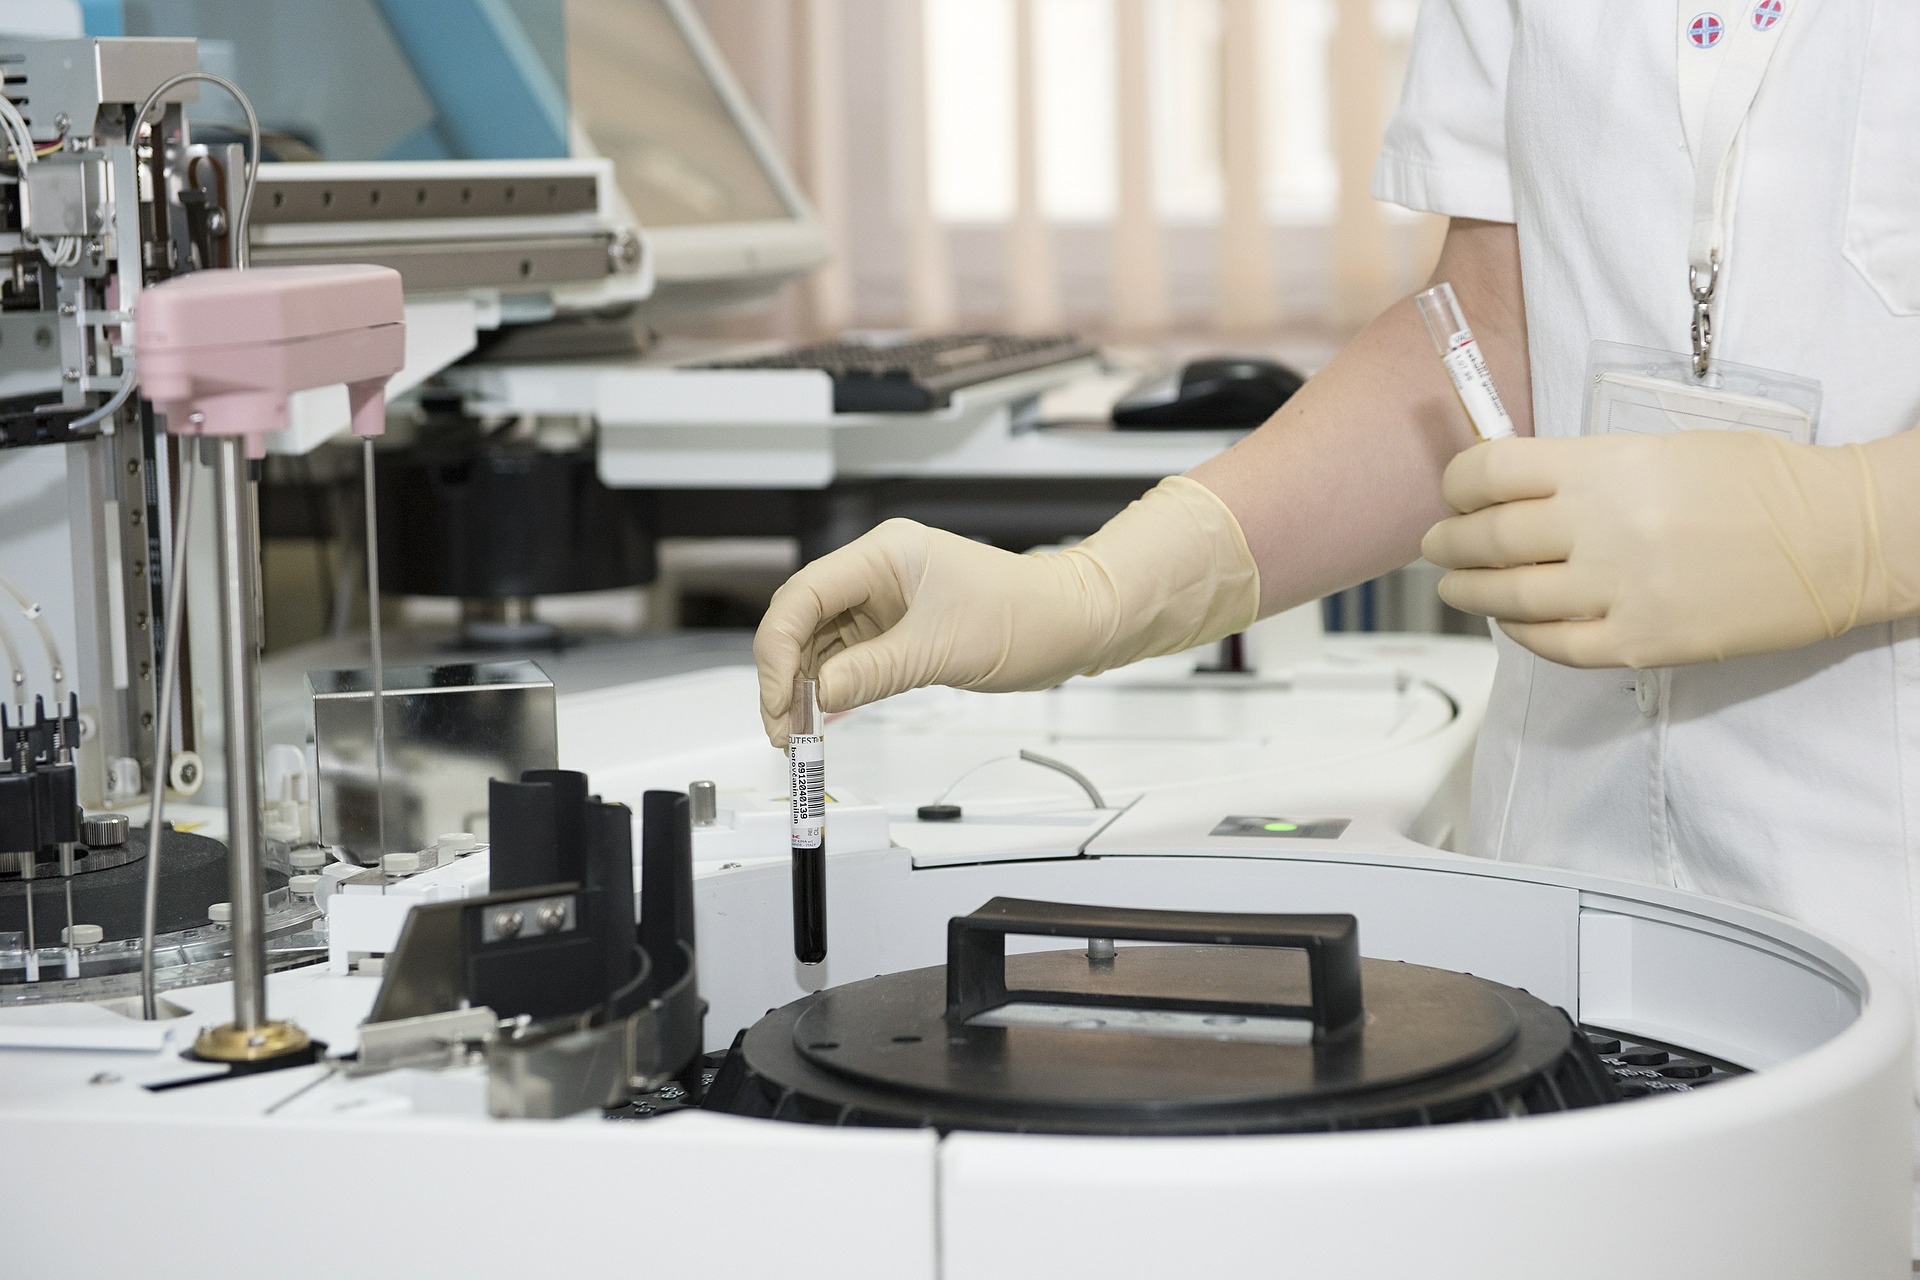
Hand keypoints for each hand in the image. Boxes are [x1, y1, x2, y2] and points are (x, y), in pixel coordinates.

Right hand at [753, 477, 1259, 744]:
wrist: (1074, 624)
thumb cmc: (1027, 615)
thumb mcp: (942, 650)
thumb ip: (872, 672)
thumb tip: (817, 696)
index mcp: (885, 554)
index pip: (804, 595)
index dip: (778, 649)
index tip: (777, 698)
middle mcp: (878, 573)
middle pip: (803, 620)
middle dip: (784, 676)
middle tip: (783, 729)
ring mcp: (885, 602)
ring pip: (821, 645)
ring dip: (805, 689)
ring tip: (799, 735)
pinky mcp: (897, 631)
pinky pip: (848, 659)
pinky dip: (832, 690)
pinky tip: (823, 719)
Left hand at [1420, 431, 1919, 668]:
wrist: (1838, 537)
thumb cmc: (1757, 483)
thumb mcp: (1660, 449)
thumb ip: (1583, 471)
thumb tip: (1512, 490)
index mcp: (1605, 466)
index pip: (1491, 471)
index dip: (1457, 484)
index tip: (1453, 493)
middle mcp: (1602, 527)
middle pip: (1487, 538)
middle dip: (1449, 543)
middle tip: (1437, 545)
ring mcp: (1619, 590)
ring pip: (1508, 597)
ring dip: (1469, 591)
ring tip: (1456, 586)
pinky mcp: (1640, 642)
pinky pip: (1553, 645)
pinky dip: (1520, 633)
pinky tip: (1511, 622)